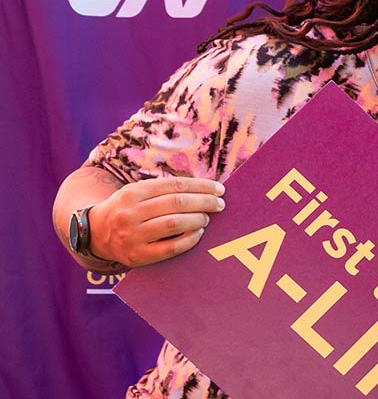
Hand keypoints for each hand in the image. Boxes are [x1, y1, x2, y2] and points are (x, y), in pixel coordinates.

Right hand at [88, 176, 224, 267]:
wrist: (95, 234)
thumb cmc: (128, 210)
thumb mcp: (137, 193)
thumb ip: (164, 190)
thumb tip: (204, 189)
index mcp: (132, 192)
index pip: (174, 185)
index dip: (201, 186)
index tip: (219, 189)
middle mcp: (130, 213)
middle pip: (177, 203)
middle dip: (204, 202)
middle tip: (219, 204)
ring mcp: (132, 236)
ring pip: (175, 223)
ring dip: (197, 219)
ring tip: (206, 218)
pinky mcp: (137, 256)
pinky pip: (171, 247)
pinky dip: (190, 239)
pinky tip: (198, 233)